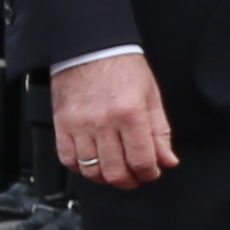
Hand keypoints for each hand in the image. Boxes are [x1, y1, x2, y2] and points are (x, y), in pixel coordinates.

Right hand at [49, 52, 182, 193]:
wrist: (90, 48)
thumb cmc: (122, 67)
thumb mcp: (151, 95)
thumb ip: (160, 132)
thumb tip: (167, 160)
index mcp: (130, 113)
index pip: (141, 160)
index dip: (149, 173)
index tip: (152, 172)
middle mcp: (103, 122)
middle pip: (115, 171)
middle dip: (130, 181)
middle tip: (135, 176)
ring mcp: (79, 125)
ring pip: (91, 170)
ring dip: (106, 178)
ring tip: (116, 170)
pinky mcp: (62, 124)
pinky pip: (68, 159)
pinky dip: (81, 168)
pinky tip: (93, 163)